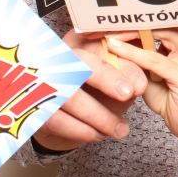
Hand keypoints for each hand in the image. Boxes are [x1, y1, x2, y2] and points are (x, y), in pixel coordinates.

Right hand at [32, 29, 147, 151]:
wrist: (59, 105)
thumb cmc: (94, 83)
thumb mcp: (112, 71)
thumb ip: (126, 68)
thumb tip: (143, 77)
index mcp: (76, 41)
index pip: (98, 46)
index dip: (120, 64)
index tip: (140, 85)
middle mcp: (55, 57)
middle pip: (78, 64)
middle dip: (106, 80)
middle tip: (129, 96)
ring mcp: (41, 82)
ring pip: (69, 97)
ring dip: (98, 116)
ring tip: (121, 130)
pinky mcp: (34, 108)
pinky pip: (57, 120)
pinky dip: (80, 130)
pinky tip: (99, 135)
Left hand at [106, 28, 177, 144]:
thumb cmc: (175, 98)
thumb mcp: (155, 71)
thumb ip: (143, 53)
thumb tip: (113, 38)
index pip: (160, 18)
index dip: (133, 16)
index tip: (106, 19)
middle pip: (158, 21)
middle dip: (126, 21)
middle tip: (98, 25)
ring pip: (155, 33)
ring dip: (126, 33)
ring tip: (102, 33)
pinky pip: (153, 58)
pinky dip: (131, 53)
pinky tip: (113, 48)